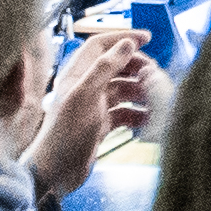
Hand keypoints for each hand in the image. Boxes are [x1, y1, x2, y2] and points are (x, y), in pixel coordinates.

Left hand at [19, 26, 149, 209]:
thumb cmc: (65, 134)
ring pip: (123, 90)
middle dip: (137, 68)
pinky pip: (125, 113)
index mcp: (77, 75)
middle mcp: (85, 87)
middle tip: (154, 75)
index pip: (100, 46)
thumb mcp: (84, 96)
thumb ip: (105, 68)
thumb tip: (127, 44)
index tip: (147, 38)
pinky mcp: (101, 125)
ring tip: (155, 99)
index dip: (122, 38)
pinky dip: (137, 114)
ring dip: (140, 92)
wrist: (55, 172)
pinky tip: (147, 120)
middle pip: (116, 67)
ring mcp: (94, 106)